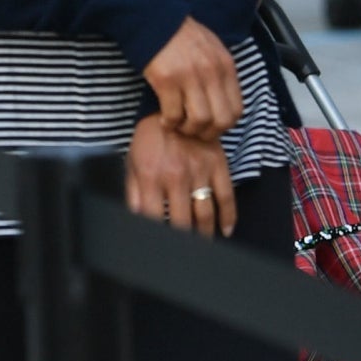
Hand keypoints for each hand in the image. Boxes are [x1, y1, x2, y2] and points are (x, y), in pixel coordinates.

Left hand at [127, 114, 234, 237]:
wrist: (172, 105)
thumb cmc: (148, 137)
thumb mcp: (132, 162)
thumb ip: (133, 193)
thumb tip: (132, 220)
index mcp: (151, 177)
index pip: (152, 219)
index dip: (154, 238)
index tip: (158, 248)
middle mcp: (176, 176)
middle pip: (181, 223)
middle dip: (181, 243)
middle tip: (182, 254)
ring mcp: (199, 171)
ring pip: (205, 215)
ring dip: (204, 236)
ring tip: (202, 247)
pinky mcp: (217, 164)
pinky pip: (226, 196)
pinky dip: (228, 218)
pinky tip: (225, 231)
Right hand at [141, 17, 242, 138]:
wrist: (153, 19)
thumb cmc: (181, 36)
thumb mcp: (212, 49)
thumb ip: (220, 73)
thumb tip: (222, 101)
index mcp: (225, 66)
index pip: (237, 110)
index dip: (224, 126)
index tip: (210, 126)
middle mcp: (211, 72)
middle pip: (221, 120)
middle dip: (208, 133)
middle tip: (194, 131)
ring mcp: (189, 76)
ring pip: (199, 120)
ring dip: (188, 129)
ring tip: (178, 125)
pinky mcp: (166, 80)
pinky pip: (174, 114)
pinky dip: (170, 123)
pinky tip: (165, 120)